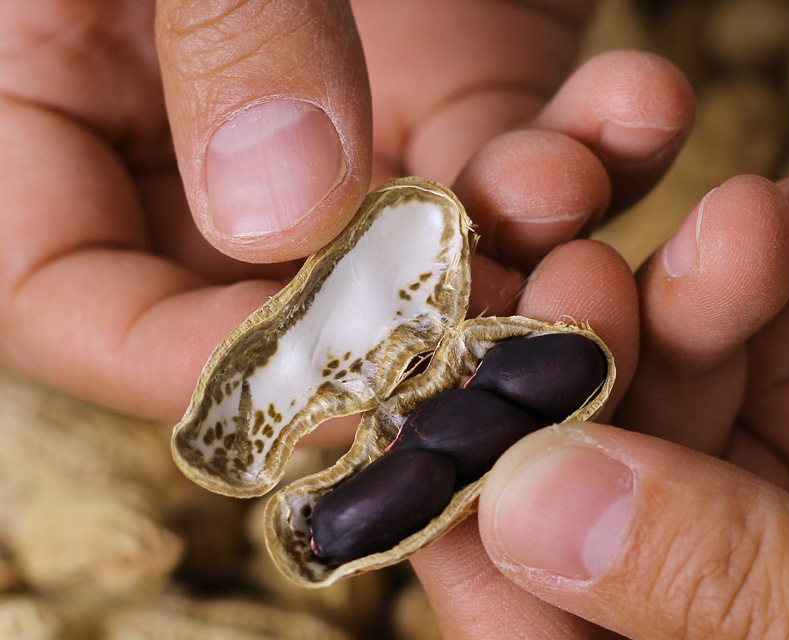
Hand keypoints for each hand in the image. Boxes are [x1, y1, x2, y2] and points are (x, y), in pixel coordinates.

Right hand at [0, 1, 691, 424]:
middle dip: (387, 329)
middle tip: (485, 315)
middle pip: (272, 317)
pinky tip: (634, 110)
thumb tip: (282, 213)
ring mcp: (333, 138)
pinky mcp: (449, 92)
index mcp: (46, 120)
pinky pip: (508, 168)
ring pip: (416, 263)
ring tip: (568, 182)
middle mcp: (192, 158)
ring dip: (511, 248)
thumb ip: (216, 32)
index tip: (328, 359)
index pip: (83, 313)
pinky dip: (580, 158)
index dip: (202, 361)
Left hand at [413, 175, 788, 639]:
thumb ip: (726, 598)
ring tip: (735, 224)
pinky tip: (765, 224)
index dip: (485, 566)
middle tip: (576, 277)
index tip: (441, 431)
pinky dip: (757, 300)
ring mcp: (740, 538)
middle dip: (583, 393)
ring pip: (668, 427)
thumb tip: (532, 505)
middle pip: (587, 529)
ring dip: (683, 315)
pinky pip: (754, 374)